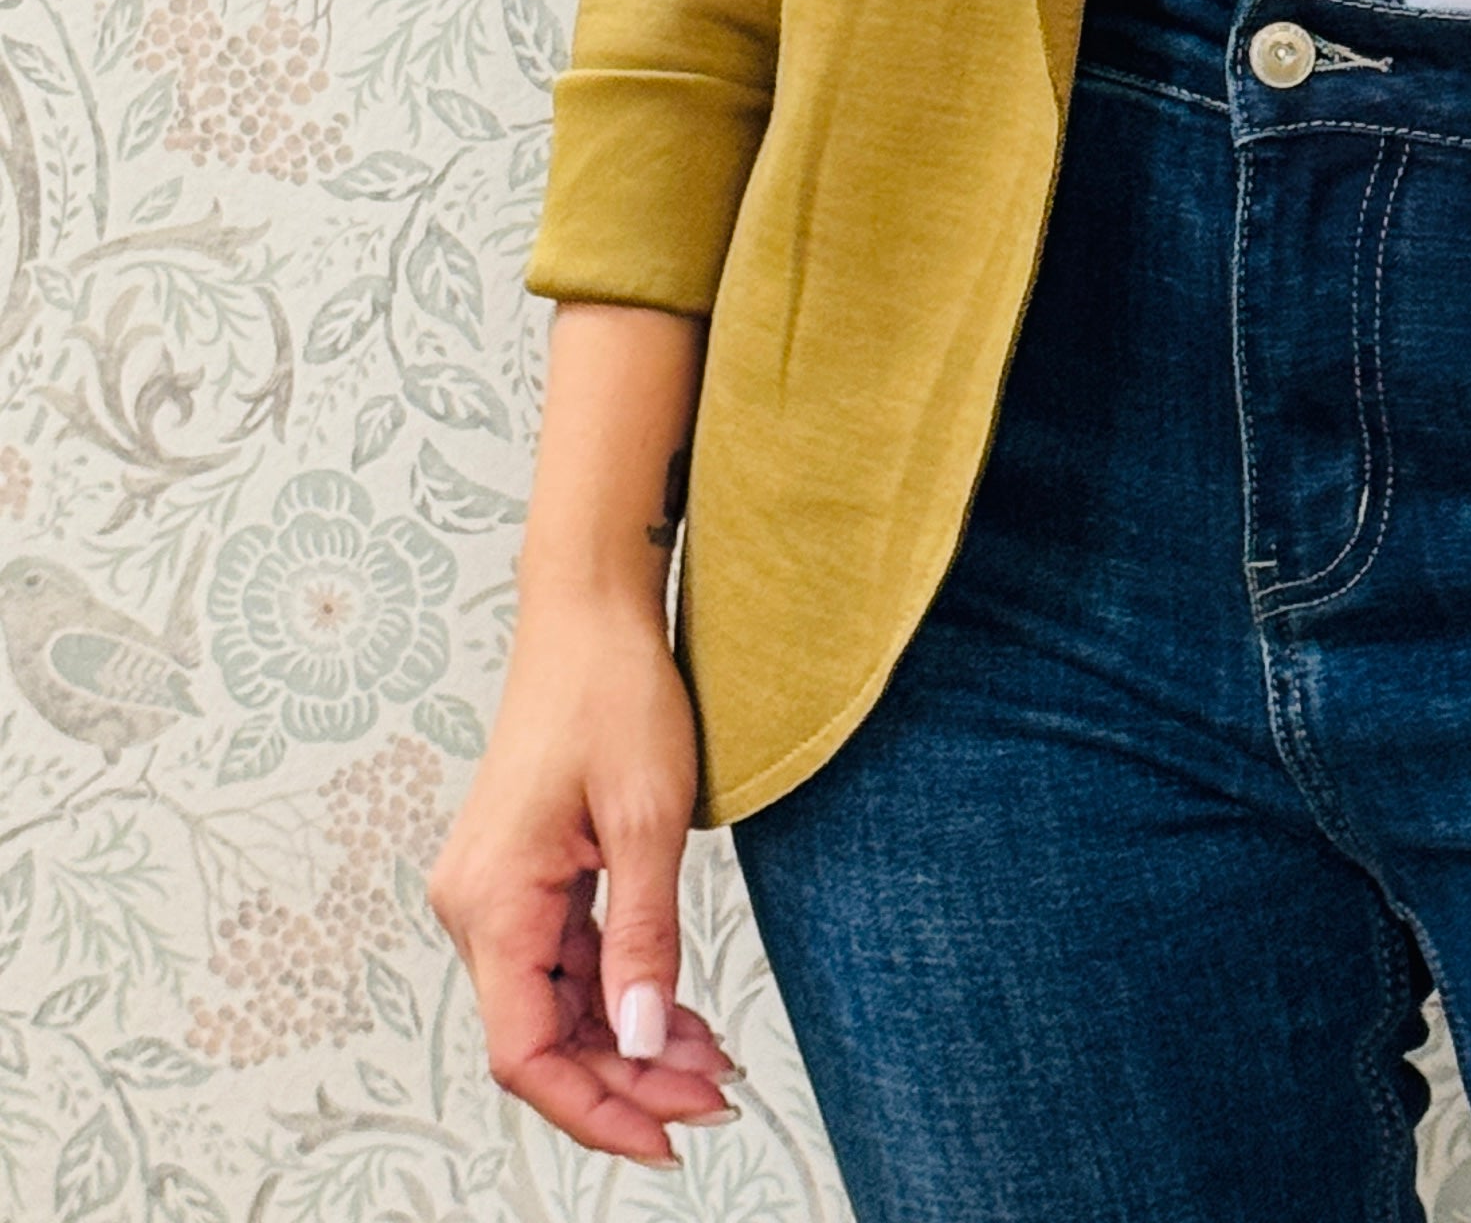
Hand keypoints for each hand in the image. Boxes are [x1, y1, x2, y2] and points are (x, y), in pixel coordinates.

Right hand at [429, 584, 740, 1166]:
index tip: (666, 1139)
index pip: (526, 1052)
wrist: (589, 609)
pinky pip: (567, 962)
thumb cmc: (613, 690)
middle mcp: (477, 906)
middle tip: (713, 1102)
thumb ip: (644, 936)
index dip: (594, 1109)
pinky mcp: (524, 877)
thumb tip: (638, 1041)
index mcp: (492, 900)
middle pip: (543, 1039)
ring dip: (629, 1042)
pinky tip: (677, 1014)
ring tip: (711, 1065)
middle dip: (626, 1081)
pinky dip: (621, 992)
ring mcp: (497, 893)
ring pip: (558, 1006)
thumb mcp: (649, 817)